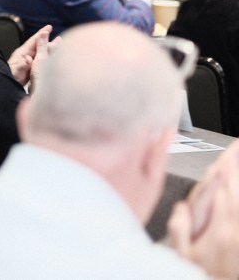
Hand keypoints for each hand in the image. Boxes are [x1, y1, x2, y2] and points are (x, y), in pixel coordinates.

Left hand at [7, 25, 51, 86]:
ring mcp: (27, 60)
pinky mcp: (29, 66)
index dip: (41, 34)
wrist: (6, 84)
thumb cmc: (10, 77)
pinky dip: (45, 53)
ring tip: (54, 40)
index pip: (33, 41)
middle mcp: (25, 54)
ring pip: (39, 49)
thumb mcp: (16, 71)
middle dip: (44, 36)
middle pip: (36, 43)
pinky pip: (39, 57)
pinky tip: (49, 53)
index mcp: (22, 53)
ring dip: (46, 44)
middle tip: (50, 28)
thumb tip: (28, 59)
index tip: (48, 27)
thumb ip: (22, 65)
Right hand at [169, 141, 238, 278]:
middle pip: (237, 189)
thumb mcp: (182, 255)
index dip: (224, 169)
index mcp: (220, 230)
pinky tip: (237, 185)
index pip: (222, 191)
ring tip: (237, 157)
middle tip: (237, 146)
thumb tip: (182, 208)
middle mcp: (237, 228)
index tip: (225, 156)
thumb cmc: (204, 274)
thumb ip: (179, 229)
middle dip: (236, 166)